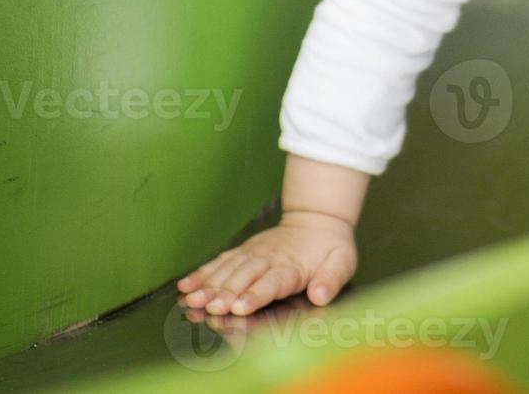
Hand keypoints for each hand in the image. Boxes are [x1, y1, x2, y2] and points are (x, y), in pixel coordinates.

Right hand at [176, 211, 357, 315]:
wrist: (317, 220)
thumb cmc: (331, 248)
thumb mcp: (343, 262)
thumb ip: (332, 279)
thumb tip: (320, 295)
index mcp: (292, 266)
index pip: (271, 282)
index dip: (255, 294)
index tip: (240, 307)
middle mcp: (269, 259)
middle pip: (244, 276)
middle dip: (225, 292)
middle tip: (209, 307)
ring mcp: (253, 253)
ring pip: (227, 269)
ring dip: (208, 284)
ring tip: (190, 299)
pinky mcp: (243, 251)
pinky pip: (221, 261)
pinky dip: (202, 272)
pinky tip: (186, 285)